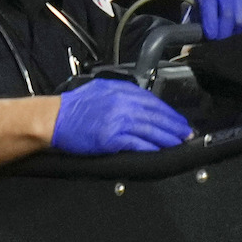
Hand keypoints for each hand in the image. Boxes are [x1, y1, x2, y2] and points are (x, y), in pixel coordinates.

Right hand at [52, 77, 191, 153]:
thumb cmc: (73, 107)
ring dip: (168, 138)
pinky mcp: (112, 138)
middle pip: (156, 115)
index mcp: (120, 90)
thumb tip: (140, 103)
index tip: (178, 121)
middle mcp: (122, 103)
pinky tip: (160, 151)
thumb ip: (121, 93)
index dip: (169, 113)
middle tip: (187, 134)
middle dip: (174, 126)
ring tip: (179, 143)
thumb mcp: (100, 90)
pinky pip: (138, 143)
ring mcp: (117, 121)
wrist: (53, 119)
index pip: (152, 101)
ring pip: (151, 130)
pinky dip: (151, 147)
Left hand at [193, 0, 241, 39]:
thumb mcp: (197, 12)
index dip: (210, 23)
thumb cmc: (209, 7)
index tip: (211, 36)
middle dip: (224, 32)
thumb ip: (193, 26)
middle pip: (228, 14)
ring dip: (236, 32)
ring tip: (230, 35)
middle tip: (220, 40)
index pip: (209, 5)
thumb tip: (188, 47)